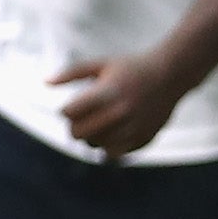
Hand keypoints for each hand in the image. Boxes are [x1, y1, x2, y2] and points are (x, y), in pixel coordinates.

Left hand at [52, 53, 196, 157]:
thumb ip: (72, 73)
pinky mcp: (144, 137)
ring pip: (95, 146)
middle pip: (78, 133)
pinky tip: (112, 133)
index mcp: (108, 92)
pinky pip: (114, 153)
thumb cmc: (132, 67)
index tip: (74, 105)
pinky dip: (108, 146)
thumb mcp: (102, 64)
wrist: (172, 74)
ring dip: (91, 137)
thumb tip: (45, 82)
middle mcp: (121, 111)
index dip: (66, 110)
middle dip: (75, 126)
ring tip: (99, 124)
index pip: (69, 112)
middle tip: (81, 118)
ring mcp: (134, 126)